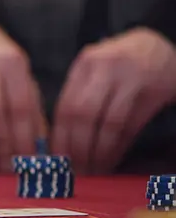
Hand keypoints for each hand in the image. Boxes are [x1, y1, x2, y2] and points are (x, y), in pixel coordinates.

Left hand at [52, 28, 175, 172]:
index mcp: (85, 65)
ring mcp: (131, 77)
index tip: (57, 161)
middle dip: (77, 148)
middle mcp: (105, 68)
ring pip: (108, 123)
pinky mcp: (153, 89)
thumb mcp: (95, 73)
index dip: (60, 138)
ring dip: (99, 152)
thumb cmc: (119, 67)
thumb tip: (59, 144)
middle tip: (75, 170)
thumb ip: (77, 98)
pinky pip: (131, 126)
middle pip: (82, 114)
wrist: (160, 47)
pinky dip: (118, 147)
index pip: (64, 106)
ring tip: (94, 170)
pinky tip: (111, 161)